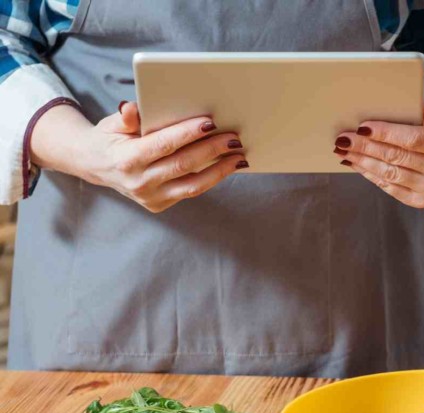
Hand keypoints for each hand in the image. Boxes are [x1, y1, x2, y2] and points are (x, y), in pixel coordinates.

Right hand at [30, 102, 246, 212]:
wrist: (95, 165)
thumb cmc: (110, 138)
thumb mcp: (112, 123)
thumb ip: (126, 117)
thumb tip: (134, 108)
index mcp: (127, 159)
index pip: (164, 144)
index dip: (188, 133)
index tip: (211, 122)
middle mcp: (139, 182)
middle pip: (184, 164)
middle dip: (212, 149)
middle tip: (234, 137)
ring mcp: (150, 197)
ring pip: (193, 184)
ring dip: (221, 170)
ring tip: (240, 156)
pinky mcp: (159, 205)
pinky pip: (191, 191)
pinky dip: (212, 178)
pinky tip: (227, 167)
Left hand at [332, 91, 423, 207]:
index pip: (414, 140)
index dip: (386, 134)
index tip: (361, 127)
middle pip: (397, 157)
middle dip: (366, 147)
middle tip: (343, 139)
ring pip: (390, 173)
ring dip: (362, 161)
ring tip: (343, 150)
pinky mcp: (420, 200)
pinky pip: (389, 187)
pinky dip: (369, 174)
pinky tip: (355, 163)